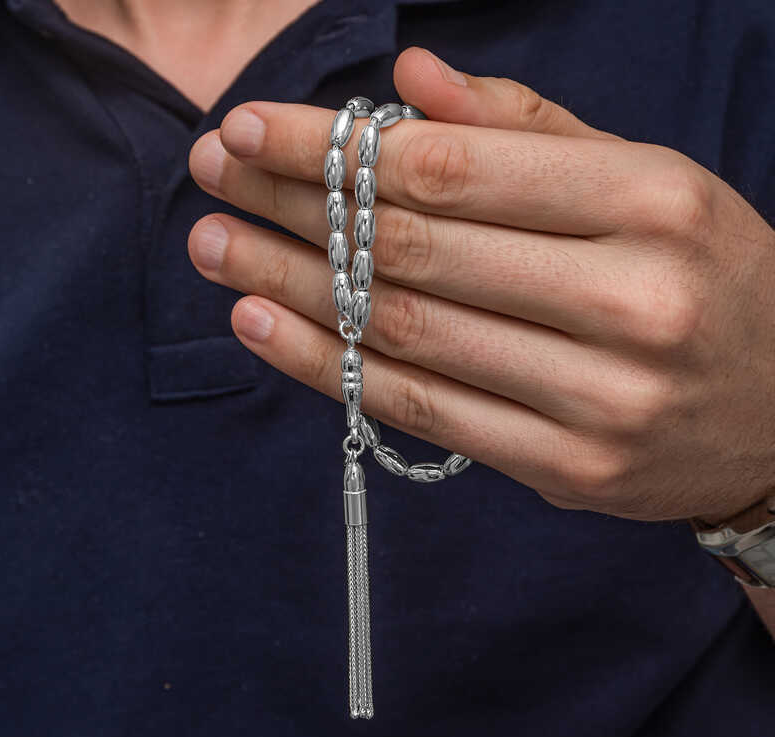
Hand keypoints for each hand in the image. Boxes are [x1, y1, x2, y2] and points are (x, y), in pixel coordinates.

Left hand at [187, 46, 774, 522]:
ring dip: (290, 285)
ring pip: (406, 333)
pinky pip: (420, 409)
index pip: (457, 169)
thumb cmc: (706, 277)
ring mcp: (597, 400)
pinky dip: (329, 367)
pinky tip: (262, 324)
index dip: (337, 148)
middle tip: (211, 175)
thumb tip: (410, 85)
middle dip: (295, 206)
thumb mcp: (645, 179)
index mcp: (651, 202)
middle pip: (417, 248)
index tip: (253, 127)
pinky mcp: (566, 469)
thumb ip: (530, 128)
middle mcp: (628, 302)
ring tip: (214, 247)